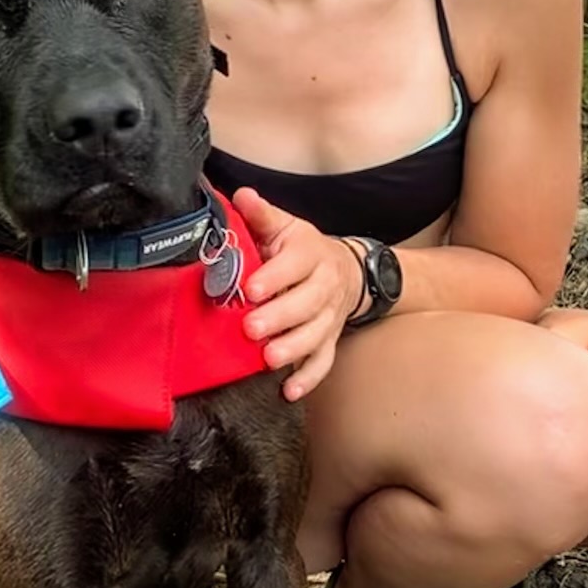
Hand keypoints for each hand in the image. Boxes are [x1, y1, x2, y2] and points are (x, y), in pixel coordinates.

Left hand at [233, 188, 363, 402]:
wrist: (346, 271)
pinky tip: (288, 391)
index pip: (295, 265)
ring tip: (268, 360)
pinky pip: (323, 363)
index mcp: (310, 254)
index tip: (250, 288)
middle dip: (279, 318)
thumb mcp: (284, 227)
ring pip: (316, 335)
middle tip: (251, 328)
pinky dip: (308, 378)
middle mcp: (324, 286)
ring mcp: (328, 317)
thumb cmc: (301, 250)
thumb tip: (241, 196)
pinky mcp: (329, 341)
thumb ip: (260, 215)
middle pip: (307, 304)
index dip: (274, 277)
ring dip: (293, 349)